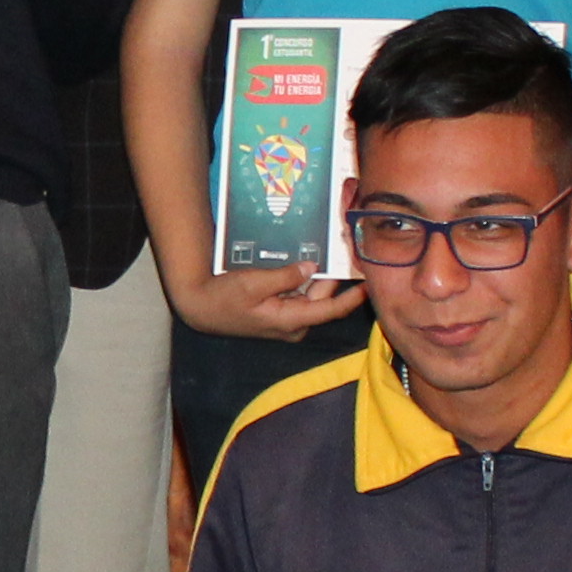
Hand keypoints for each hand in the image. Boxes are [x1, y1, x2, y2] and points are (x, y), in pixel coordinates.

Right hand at [165, 256, 368, 345]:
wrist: (200, 309)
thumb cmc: (224, 299)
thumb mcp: (253, 284)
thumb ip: (285, 276)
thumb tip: (313, 267)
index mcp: (291, 320)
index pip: (331, 310)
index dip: (353, 297)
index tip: (370, 282)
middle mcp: (294, 324)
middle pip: (323, 297)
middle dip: (332, 275)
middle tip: (343, 247)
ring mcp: (287, 320)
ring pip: (311, 294)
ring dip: (316, 275)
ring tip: (323, 247)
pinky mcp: (279, 313)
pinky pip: (298, 294)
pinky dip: (302, 279)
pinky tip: (301, 259)